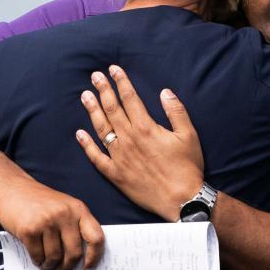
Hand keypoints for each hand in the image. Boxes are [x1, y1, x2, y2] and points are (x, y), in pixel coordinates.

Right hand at [0, 177, 104, 269]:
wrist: (12, 188)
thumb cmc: (39, 201)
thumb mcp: (64, 206)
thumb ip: (74, 225)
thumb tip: (80, 258)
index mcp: (78, 209)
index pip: (96, 238)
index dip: (94, 257)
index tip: (88, 268)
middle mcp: (65, 214)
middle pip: (74, 253)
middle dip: (67, 267)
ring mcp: (47, 222)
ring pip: (54, 257)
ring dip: (50, 267)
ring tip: (47, 268)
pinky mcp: (29, 230)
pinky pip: (37, 256)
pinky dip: (37, 262)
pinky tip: (37, 260)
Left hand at [75, 65, 204, 221]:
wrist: (181, 199)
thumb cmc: (187, 167)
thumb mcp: (189, 135)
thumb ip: (176, 111)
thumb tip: (165, 92)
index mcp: (146, 128)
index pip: (130, 98)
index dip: (121, 82)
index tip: (113, 70)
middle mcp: (129, 140)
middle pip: (112, 109)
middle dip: (103, 90)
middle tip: (95, 76)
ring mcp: (120, 157)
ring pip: (101, 129)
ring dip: (92, 111)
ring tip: (85, 96)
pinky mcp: (115, 174)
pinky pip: (96, 157)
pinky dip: (87, 145)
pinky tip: (80, 133)